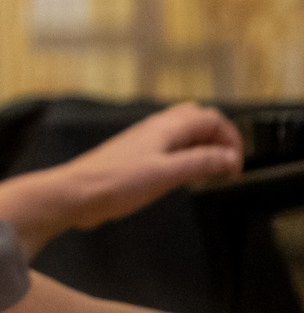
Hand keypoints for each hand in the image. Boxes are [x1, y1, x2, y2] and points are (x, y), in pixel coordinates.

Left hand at [65, 102, 242, 230]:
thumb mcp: (166, 173)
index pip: (210, 117)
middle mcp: (156, 130)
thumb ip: (201, 162)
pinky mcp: (137, 159)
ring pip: (183, 135)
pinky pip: (170, 149)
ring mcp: (145, 143)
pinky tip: (186, 177)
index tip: (236, 164)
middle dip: (219, 139)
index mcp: (165, 128)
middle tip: (227, 165)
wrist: (76, 194)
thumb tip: (231, 157)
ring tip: (212, 172)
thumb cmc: (116, 182)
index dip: (230, 137)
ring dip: (203, 148)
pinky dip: (187, 158)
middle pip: (197, 121)